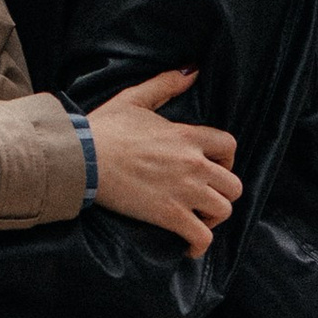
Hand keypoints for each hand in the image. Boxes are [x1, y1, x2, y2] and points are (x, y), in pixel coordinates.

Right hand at [86, 69, 241, 255]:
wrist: (84, 158)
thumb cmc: (104, 129)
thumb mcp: (135, 98)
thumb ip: (166, 84)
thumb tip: (192, 70)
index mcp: (188, 136)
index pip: (229, 146)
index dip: (226, 159)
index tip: (213, 166)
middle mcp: (194, 164)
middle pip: (234, 184)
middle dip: (223, 192)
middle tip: (205, 197)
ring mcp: (185, 191)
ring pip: (224, 210)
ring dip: (213, 218)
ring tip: (198, 220)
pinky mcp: (170, 215)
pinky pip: (202, 236)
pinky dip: (200, 244)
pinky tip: (190, 247)